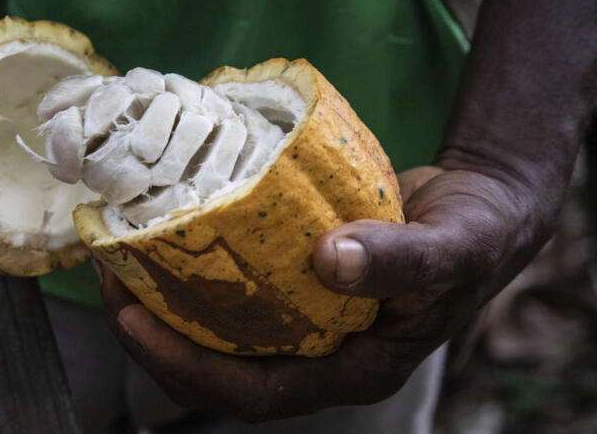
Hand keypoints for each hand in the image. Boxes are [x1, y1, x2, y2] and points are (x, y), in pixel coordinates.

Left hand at [98, 159, 555, 420]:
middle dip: (157, 337)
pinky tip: (169, 230)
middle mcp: (321, 351)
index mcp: (353, 368)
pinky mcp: (296, 278)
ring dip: (166, 301)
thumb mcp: (452, 250)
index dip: (192, 368)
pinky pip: (236, 285)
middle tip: (110, 285)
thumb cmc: (477, 235)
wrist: (485, 204)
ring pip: (220, 328)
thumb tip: (329, 261)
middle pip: (222, 366)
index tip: (137, 322)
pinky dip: (197, 266)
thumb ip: (400, 262)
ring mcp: (306, 317)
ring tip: (120, 258)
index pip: (259, 392)